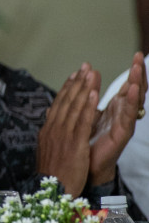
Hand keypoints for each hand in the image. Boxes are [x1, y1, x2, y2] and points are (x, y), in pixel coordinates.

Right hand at [36, 64, 98, 193]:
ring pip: (75, 108)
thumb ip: (50, 133)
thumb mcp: (47, 151)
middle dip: (76, 83)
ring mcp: (63, 136)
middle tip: (85, 67)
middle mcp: (53, 130)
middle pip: (66, 102)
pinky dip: (88, 107)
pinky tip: (94, 94)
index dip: (67, 88)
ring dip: (84, 89)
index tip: (74, 75)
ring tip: (92, 74)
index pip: (58, 105)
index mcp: (47, 131)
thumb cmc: (51, 175)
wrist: (51, 191)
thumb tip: (49, 118)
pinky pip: (83, 122)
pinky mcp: (74, 144)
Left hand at [89, 53, 145, 186]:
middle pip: (134, 90)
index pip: (127, 86)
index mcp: (115, 108)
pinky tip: (132, 89)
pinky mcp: (122, 134)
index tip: (136, 54)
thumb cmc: (85, 142)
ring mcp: (124, 123)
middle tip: (139, 56)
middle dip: (138, 73)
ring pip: (134, 100)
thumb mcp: (85, 115)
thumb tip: (82, 81)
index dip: (133, 71)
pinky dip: (130, 101)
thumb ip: (87, 99)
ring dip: (137, 83)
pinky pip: (127, 115)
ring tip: (138, 68)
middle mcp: (122, 114)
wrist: (83, 168)